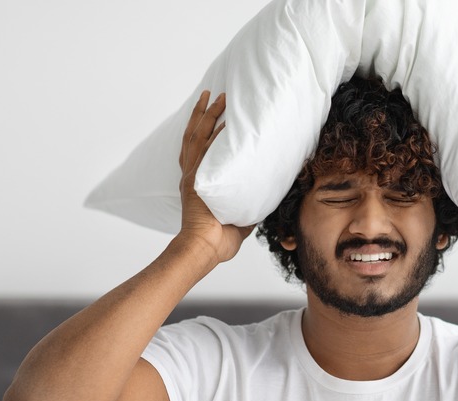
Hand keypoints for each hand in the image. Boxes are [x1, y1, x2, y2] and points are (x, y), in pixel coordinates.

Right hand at [177, 90, 253, 263]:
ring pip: (197, 136)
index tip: (211, 114)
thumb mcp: (239, 220)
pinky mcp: (196, 179)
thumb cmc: (218, 242)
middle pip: (194, 135)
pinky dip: (213, 135)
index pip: (199, 151)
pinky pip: (205, 151)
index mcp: (198, 184)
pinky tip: (223, 121)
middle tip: (213, 95)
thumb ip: (248, 209)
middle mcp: (193, 176)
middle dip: (204, 113)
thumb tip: (265, 205)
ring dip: (208, 115)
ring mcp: (194, 176)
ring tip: (218, 96)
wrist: (203, 249)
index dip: (203, 131)